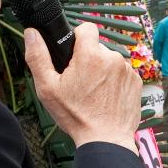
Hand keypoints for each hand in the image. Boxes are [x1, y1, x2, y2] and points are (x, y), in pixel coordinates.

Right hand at [25, 24, 138, 151]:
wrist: (105, 139)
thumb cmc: (75, 116)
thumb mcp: (47, 88)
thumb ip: (38, 57)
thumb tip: (31, 32)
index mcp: (90, 55)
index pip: (87, 28)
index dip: (78, 37)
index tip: (73, 53)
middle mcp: (112, 58)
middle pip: (97, 48)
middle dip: (88, 59)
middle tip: (80, 82)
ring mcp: (127, 70)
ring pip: (110, 61)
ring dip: (103, 71)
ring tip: (94, 93)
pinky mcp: (136, 82)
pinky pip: (123, 74)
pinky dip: (115, 82)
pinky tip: (107, 98)